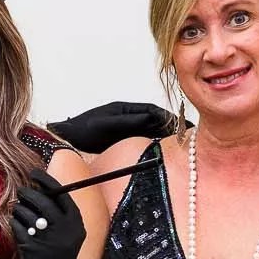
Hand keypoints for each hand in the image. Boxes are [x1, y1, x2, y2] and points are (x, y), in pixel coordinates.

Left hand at [10, 171, 85, 258]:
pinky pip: (17, 227)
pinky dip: (14, 223)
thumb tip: (40, 187)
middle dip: (28, 192)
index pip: (61, 194)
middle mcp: (64, 231)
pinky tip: (15, 224)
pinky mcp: (32, 249)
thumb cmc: (59, 253)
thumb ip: (59, 213)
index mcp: (76, 224)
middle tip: (21, 190)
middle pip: (43, 201)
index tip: (35, 173)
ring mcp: (48, 240)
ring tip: (19, 210)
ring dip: (19, 208)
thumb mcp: (69, 233)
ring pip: (27, 213)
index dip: (46, 180)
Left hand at [47, 100, 173, 153]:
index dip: (168, 117)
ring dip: (165, 133)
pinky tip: (163, 148)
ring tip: (181, 140)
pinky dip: (155, 140)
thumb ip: (128, 121)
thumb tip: (150, 118)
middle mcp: (128, 117)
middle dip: (171, 124)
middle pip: (154, 119)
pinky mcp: (124, 137)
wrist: (70, 138)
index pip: (152, 111)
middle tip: (188, 131)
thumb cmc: (84, 130)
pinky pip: (144, 136)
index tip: (181, 122)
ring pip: (151, 128)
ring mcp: (127, 127)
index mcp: (125, 110)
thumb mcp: (107, 125)